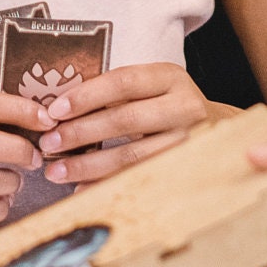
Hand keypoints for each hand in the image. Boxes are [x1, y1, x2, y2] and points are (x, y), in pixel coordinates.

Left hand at [31, 64, 215, 184]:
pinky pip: (139, 179)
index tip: (55, 111)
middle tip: (49, 143)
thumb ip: (115, 94)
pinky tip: (81, 189)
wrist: (218, 130)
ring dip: (89, 166)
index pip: (122, 82)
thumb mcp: (150, 88)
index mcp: (169, 77)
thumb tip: (58, 111)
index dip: (86, 96)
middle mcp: (184, 106)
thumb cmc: (168, 106)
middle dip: (81, 133)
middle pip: (125, 120)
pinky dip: (106, 185)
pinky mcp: (184, 169)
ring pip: (132, 156)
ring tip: (56, 172)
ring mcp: (188, 141)